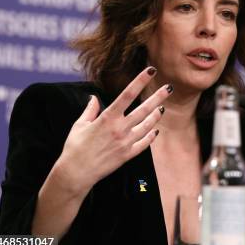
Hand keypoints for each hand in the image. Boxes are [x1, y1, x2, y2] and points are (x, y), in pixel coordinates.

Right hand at [53, 67, 170, 196]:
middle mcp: (120, 128)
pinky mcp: (127, 155)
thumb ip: (90, 110)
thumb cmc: (74, 148)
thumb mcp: (80, 125)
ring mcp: (126, 142)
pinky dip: (151, 136)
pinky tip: (155, 130)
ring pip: (147, 125)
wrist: (75, 173)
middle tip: (169, 87)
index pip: (128, 94)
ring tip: (162, 107)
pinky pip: (144, 143)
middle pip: (144, 109)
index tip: (151, 70)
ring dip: (156, 115)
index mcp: (107, 118)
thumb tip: (94, 98)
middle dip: (158, 97)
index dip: (140, 81)